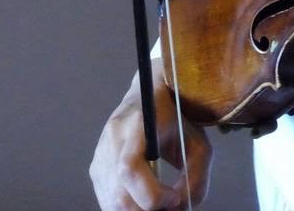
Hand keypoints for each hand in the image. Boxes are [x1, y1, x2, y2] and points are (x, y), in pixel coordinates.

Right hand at [89, 61, 212, 209]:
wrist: (150, 94)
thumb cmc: (177, 118)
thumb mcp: (197, 142)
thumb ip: (196, 176)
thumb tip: (181, 207)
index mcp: (136, 125)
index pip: (129, 169)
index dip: (152, 194)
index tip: (175, 197)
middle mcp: (111, 140)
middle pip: (119, 194)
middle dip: (147, 210)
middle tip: (169, 205)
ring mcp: (100, 155)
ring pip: (112, 203)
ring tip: (159, 201)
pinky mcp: (96, 168)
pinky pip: (107, 200)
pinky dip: (127, 208)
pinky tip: (144, 199)